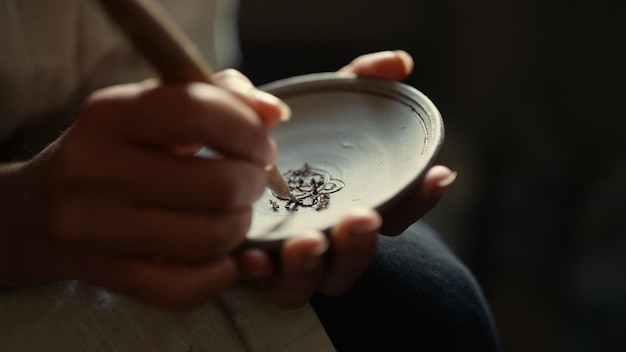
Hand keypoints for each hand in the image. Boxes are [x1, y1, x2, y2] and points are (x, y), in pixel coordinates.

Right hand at [0, 79, 287, 308]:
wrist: (38, 211)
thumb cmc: (114, 150)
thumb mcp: (153, 109)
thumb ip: (218, 97)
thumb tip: (274, 113)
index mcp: (109, 114)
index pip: (198, 111)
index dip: (248, 130)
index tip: (260, 144)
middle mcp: (94, 168)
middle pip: (218, 184)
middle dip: (253, 183)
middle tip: (250, 180)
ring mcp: (95, 227)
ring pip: (210, 238)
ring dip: (240, 226)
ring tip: (233, 213)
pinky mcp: (105, 273)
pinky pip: (186, 288)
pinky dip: (220, 274)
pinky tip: (221, 256)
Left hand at [232, 50, 455, 308]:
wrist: (225, 152)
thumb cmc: (285, 131)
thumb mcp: (318, 99)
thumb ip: (356, 79)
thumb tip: (399, 64)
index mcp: (347, 208)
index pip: (395, 215)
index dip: (420, 199)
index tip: (438, 174)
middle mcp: (320, 240)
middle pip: (352, 262)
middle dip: (362, 245)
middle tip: (363, 217)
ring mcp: (280, 259)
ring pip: (304, 285)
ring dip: (311, 266)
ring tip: (309, 242)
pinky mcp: (242, 260)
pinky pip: (250, 279)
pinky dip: (254, 270)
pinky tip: (252, 256)